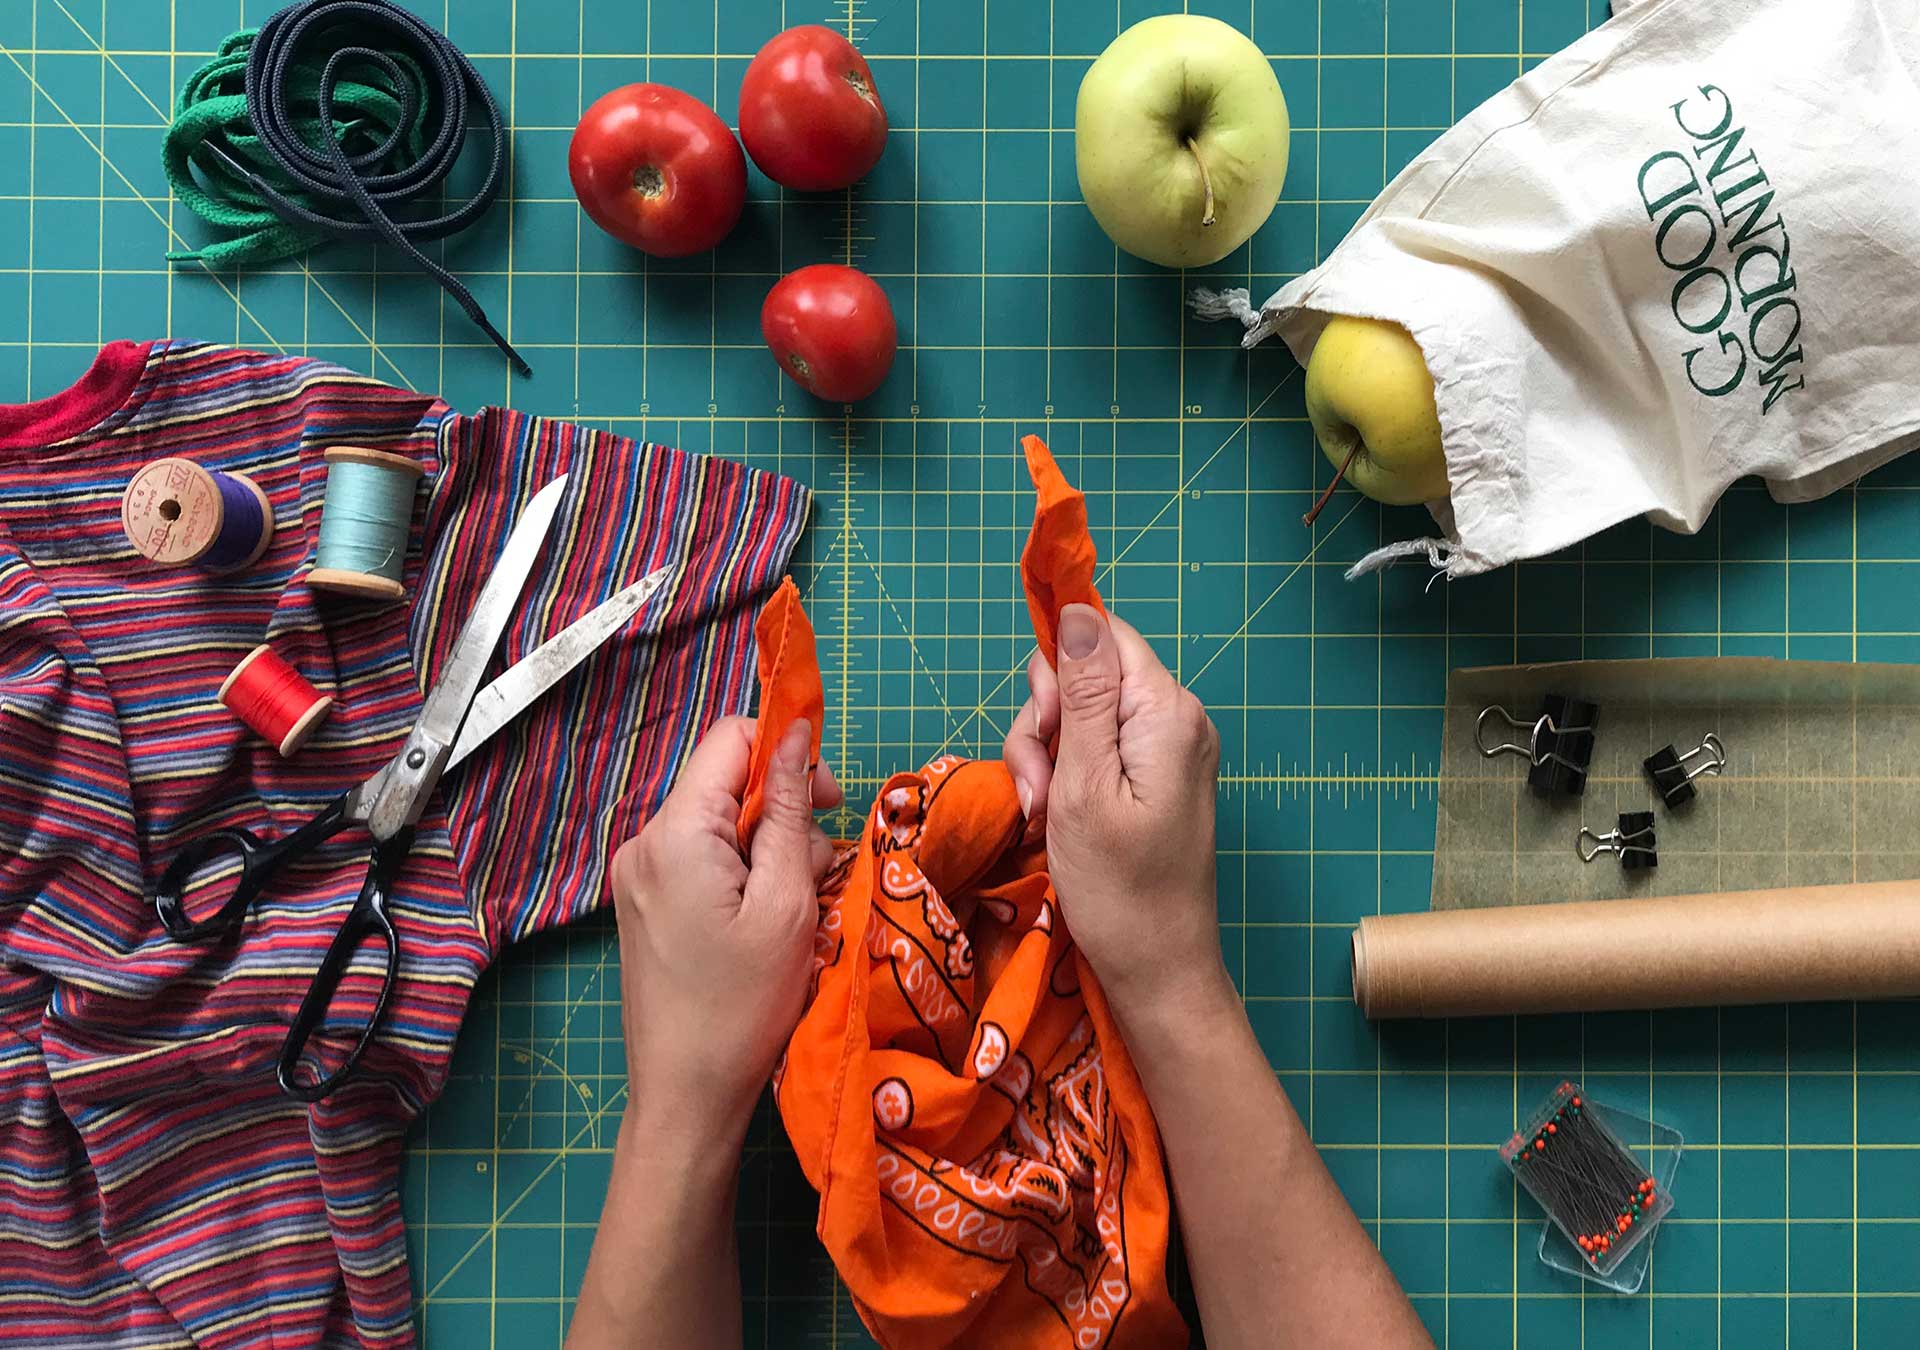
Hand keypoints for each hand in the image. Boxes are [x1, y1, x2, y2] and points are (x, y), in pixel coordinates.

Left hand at [609, 717, 840, 1141]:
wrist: (684, 1094)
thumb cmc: (742, 1007)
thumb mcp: (786, 903)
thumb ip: (790, 810)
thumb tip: (795, 734)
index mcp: (676, 831)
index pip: (731, 736)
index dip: (787, 752)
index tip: (827, 801)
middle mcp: (644, 840)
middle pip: (728, 782)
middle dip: (783, 813)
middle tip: (815, 875)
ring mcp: (638, 874)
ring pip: (722, 823)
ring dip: (769, 851)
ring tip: (790, 915)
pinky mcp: (643, 902)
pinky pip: (703, 858)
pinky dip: (742, 876)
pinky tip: (762, 926)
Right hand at [1004, 604, 1225, 1012]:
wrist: (1158, 971)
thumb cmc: (1118, 889)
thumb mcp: (1084, 786)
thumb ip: (1083, 695)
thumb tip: (1079, 610)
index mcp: (1167, 712)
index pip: (1105, 635)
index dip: (1059, 666)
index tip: (1043, 725)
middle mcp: (1176, 720)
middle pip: (1087, 676)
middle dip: (1046, 724)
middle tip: (1039, 789)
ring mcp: (1167, 752)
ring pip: (1081, 717)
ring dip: (1046, 760)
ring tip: (1044, 815)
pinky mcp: (1154, 781)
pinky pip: (1096, 752)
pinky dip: (1065, 780)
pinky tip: (1055, 820)